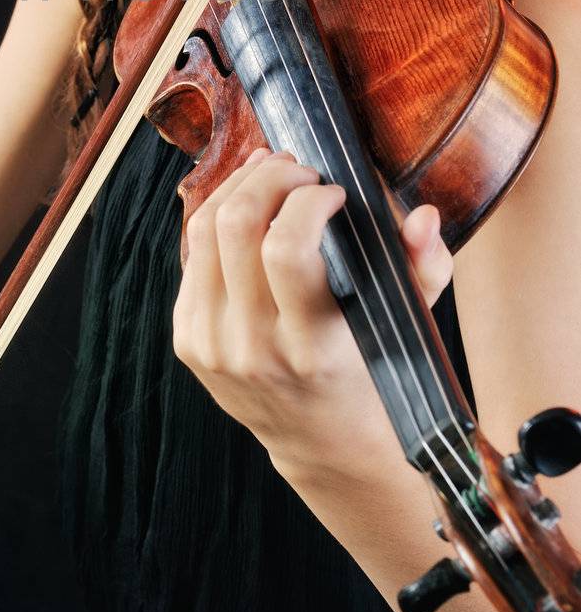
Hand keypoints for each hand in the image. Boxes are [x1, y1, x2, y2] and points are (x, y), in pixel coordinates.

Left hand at [171, 146, 453, 480]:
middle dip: (269, 179)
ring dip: (238, 187)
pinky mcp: (187, 339)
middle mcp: (253, 349)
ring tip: (271, 173)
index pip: (288, 250)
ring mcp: (212, 346)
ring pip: (205, 232)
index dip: (307, 202)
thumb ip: (422, 270)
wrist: (322, 443)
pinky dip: (217, 219)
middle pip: (237, 227)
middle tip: (298, 169)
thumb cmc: (370, 373)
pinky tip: (246, 206)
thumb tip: (423, 217)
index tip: (333, 192)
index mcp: (310, 348)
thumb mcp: (405, 328)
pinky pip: (191, 256)